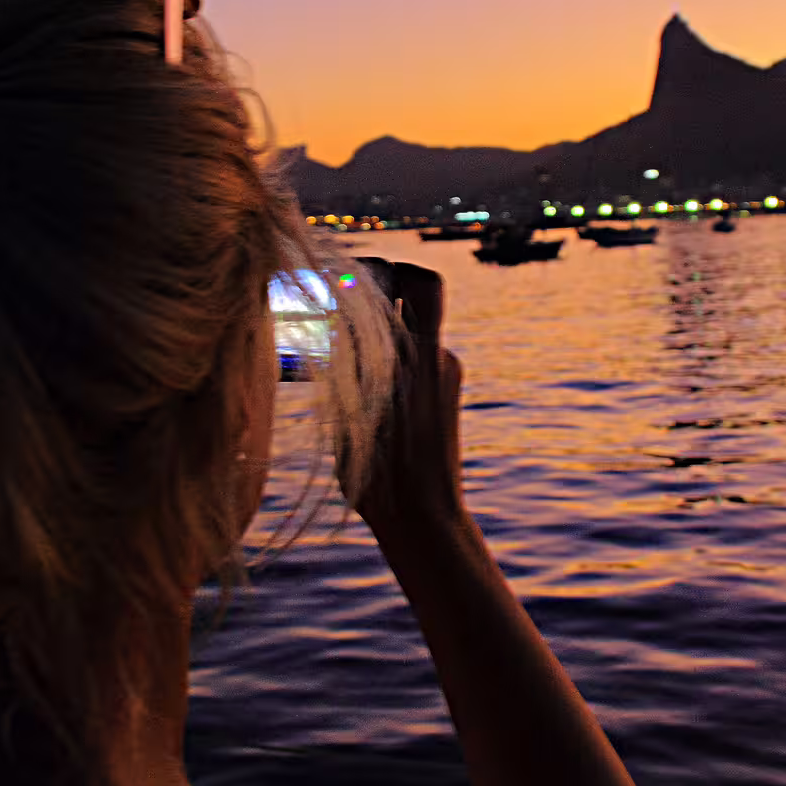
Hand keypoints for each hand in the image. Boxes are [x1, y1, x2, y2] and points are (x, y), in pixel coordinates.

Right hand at [341, 261, 466, 542]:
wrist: (424, 517)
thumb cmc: (383, 475)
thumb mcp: (355, 411)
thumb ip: (350, 359)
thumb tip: (339, 314)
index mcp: (422, 360)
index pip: (423, 284)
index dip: (392, 268)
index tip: (354, 275)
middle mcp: (440, 360)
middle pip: (417, 298)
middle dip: (381, 291)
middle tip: (344, 301)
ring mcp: (445, 376)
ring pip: (411, 329)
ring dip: (380, 326)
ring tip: (341, 348)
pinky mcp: (443, 393)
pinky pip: (413, 356)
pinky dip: (386, 355)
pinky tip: (359, 381)